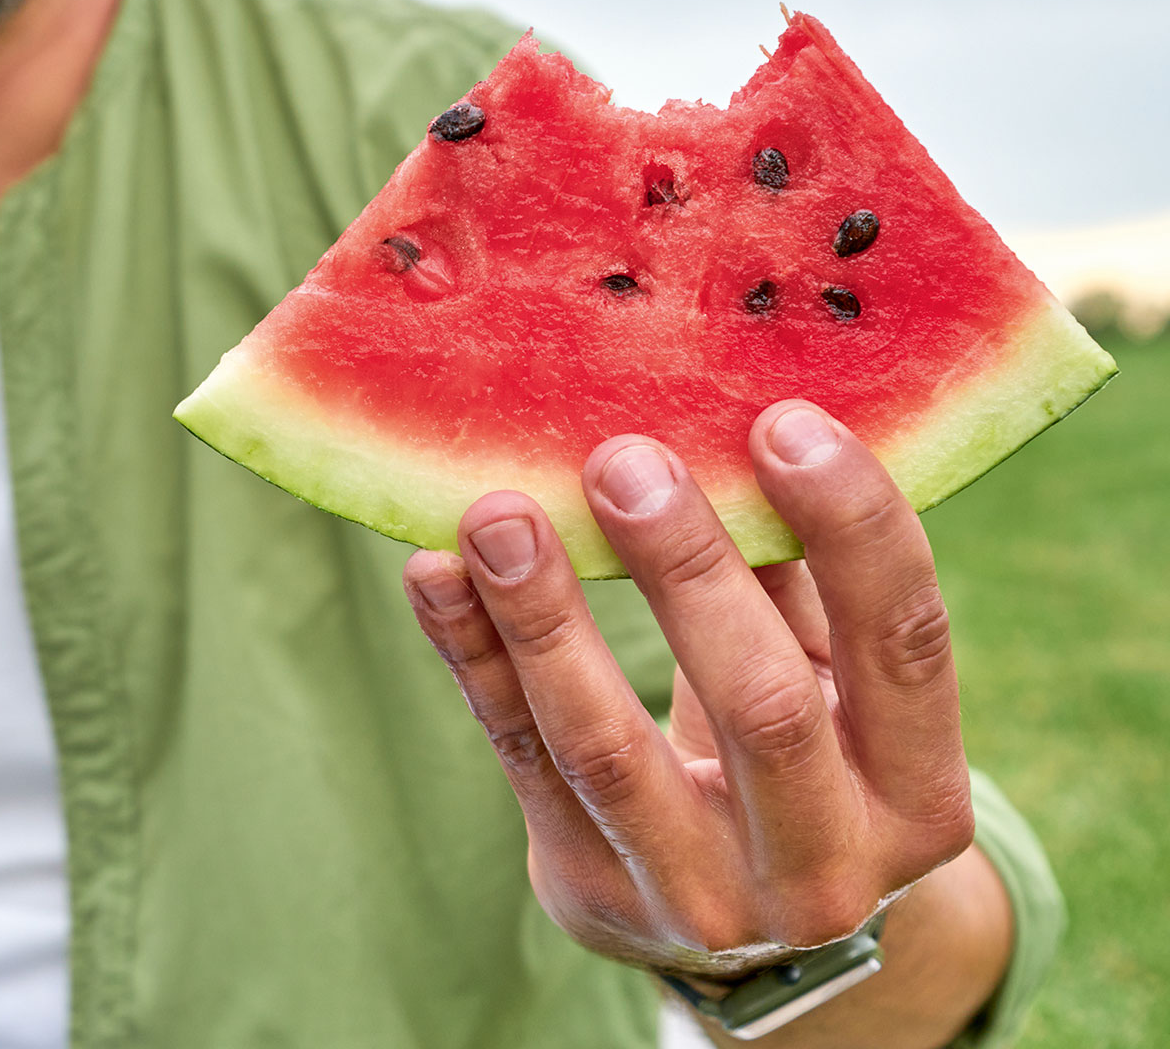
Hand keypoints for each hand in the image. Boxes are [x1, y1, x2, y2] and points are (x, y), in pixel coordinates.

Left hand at [401, 400, 977, 976]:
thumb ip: (791, 575)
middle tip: (622, 461)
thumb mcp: (827, 681)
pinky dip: (471, 657)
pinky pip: (519, 756)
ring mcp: (701, 896)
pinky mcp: (589, 886)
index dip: (854, 530)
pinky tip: (435, 574)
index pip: (906, 647)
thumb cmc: (795, 757)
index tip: (785, 420)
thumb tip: (723, 416)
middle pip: (761, 707)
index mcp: (919, 799)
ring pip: (609, 748)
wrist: (737, 937)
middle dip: (687, 572)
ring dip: (544, 619)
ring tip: (496, 515)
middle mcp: (825, 868)